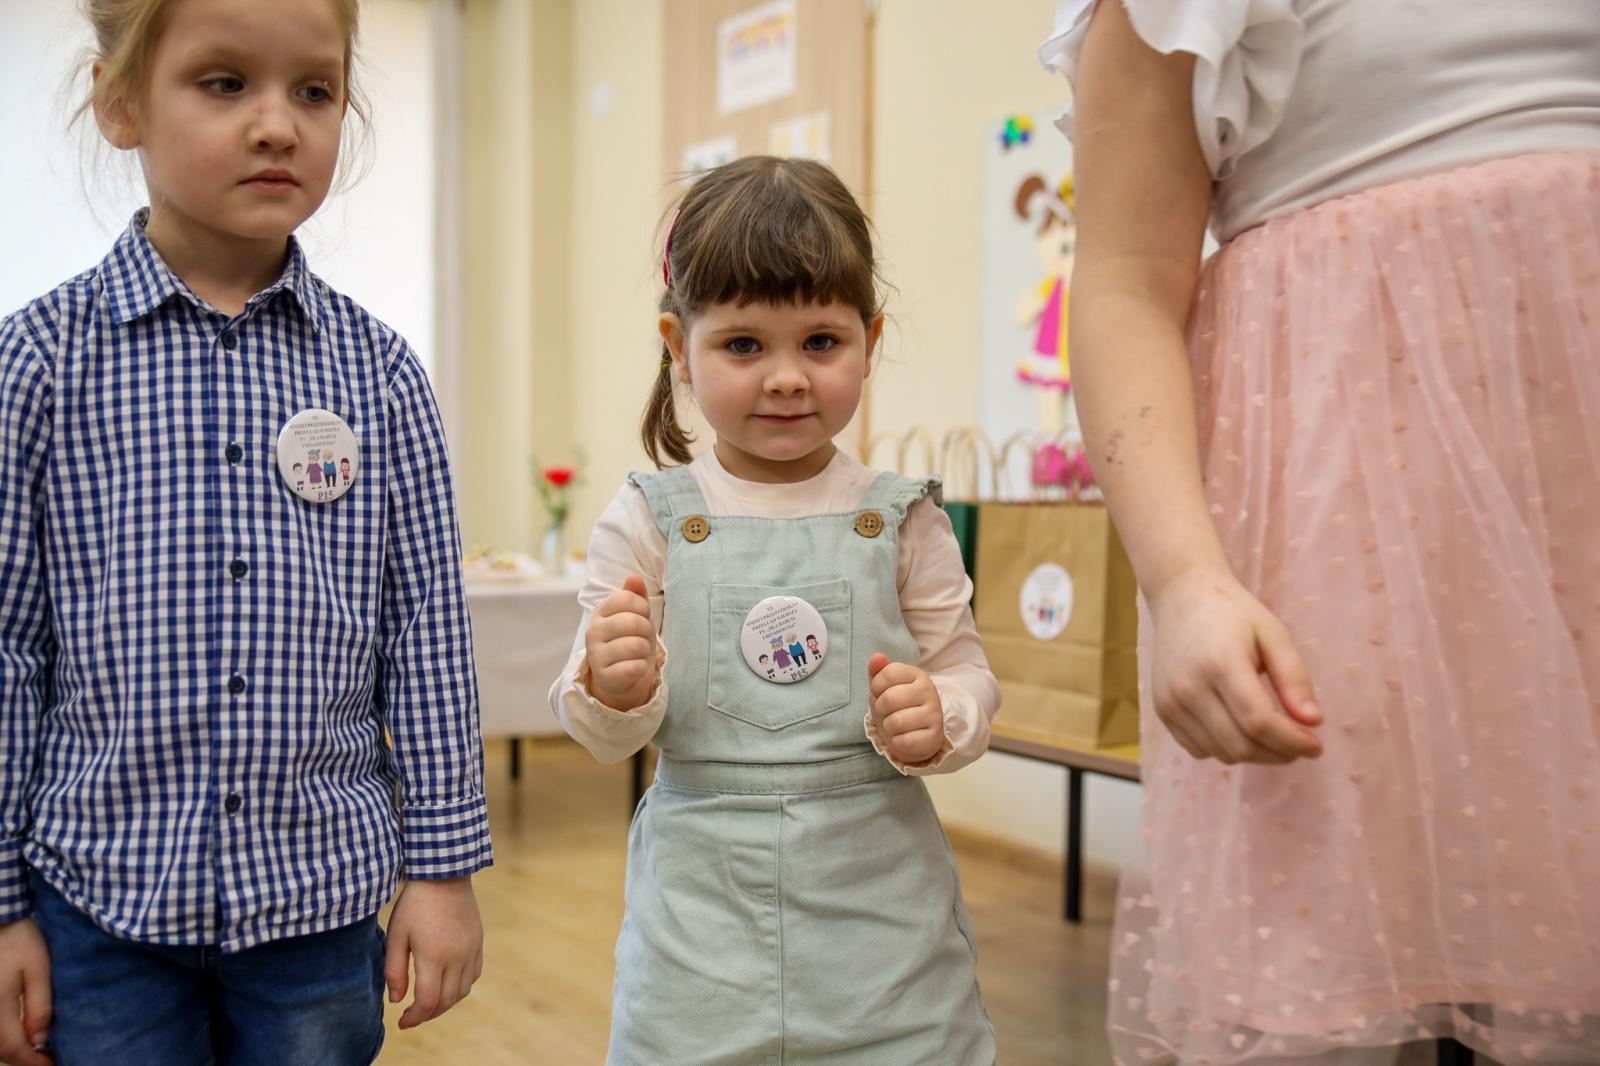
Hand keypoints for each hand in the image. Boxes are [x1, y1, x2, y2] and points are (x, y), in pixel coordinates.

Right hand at [0, 918, 51, 1065]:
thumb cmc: (19, 940)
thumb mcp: (38, 969)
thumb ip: (40, 1005)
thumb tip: (41, 1040)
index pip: (13, 1048)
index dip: (32, 1062)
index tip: (51, 1065)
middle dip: (22, 1059)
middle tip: (45, 1060)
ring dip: (11, 1051)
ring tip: (34, 1051)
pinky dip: (1, 1040)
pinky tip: (17, 1036)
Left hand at [384, 877, 482, 1029]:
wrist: (445, 875)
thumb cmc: (415, 903)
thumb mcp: (396, 934)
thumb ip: (394, 970)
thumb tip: (396, 1000)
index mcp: (434, 956)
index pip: (428, 1002)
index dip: (414, 1018)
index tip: (402, 1022)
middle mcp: (457, 957)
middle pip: (446, 1001)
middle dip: (428, 1014)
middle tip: (412, 1015)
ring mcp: (471, 950)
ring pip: (462, 991)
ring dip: (445, 1003)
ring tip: (428, 1002)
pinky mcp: (478, 943)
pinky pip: (474, 975)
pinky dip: (460, 987)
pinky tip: (446, 983)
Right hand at [584, 574, 661, 711]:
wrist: (622, 677)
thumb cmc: (631, 640)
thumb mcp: (636, 615)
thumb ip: (635, 595)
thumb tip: (634, 577)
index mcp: (600, 612)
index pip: (628, 598)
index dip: (643, 608)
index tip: (641, 617)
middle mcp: (593, 631)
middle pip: (634, 621)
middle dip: (647, 631)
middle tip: (641, 639)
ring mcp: (596, 655)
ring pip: (636, 646)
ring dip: (644, 651)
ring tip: (637, 654)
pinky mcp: (605, 677)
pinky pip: (635, 667)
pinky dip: (641, 668)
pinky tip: (633, 669)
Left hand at [868, 653, 945, 765]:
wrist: (916, 734)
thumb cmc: (897, 707)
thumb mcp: (885, 688)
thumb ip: (879, 671)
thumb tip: (877, 656)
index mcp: (917, 675)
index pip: (888, 673)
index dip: (877, 687)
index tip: (880, 693)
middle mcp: (929, 691)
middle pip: (890, 698)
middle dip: (881, 710)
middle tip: (887, 713)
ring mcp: (934, 714)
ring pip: (896, 722)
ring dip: (888, 727)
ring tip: (895, 725)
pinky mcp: (935, 736)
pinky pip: (905, 741)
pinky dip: (897, 742)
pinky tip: (903, 737)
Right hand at [1146, 567, 1322, 764]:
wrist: (1181, 596)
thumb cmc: (1233, 613)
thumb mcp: (1273, 635)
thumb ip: (1294, 678)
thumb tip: (1313, 722)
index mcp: (1221, 663)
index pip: (1259, 722)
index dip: (1292, 742)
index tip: (1316, 747)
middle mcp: (1189, 687)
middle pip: (1240, 745)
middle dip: (1278, 754)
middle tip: (1299, 745)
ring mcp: (1171, 701)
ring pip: (1221, 753)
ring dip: (1254, 754)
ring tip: (1274, 737)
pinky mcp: (1162, 710)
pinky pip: (1199, 750)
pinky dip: (1225, 749)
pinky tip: (1240, 730)